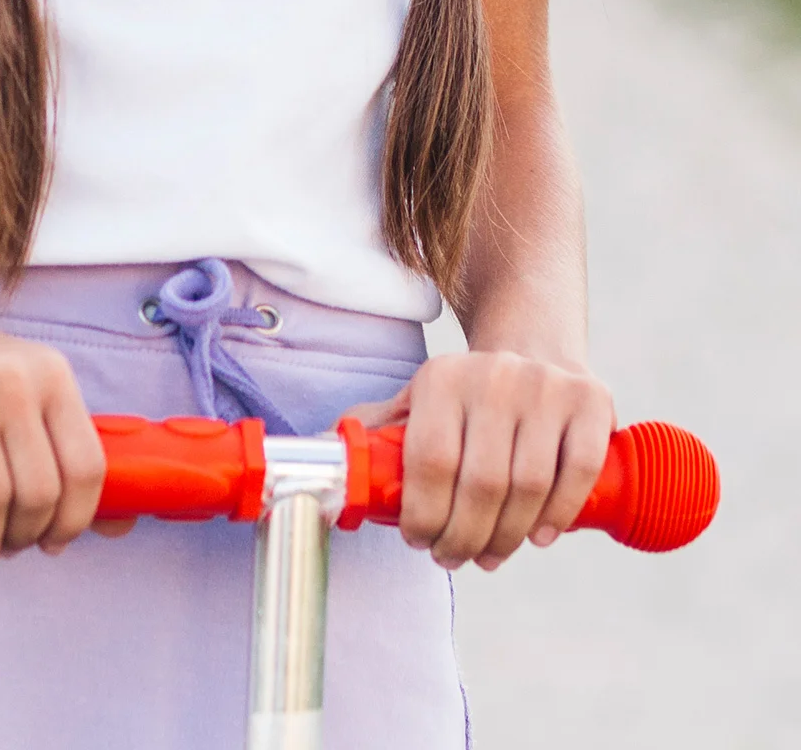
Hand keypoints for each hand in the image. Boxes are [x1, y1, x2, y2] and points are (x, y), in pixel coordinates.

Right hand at [0, 280, 108, 572]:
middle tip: (2, 551)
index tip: (53, 544)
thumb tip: (123, 523)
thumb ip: (61, 444)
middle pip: (38, 491)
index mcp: (50, 372)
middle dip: (23, 538)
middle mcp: (11, 375)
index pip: (86, 466)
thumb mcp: (18, 389)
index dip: (75, 520)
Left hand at [342, 351, 614, 570]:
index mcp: (441, 378)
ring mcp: (545, 388)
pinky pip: (579, 473)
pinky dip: (559, 515)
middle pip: (481, 484)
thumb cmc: (465, 394)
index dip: (424, 515)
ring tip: (490, 555)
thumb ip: (376, 429)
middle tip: (455, 558)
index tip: (420, 542)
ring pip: (530, 486)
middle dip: (464, 537)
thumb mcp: (416, 400)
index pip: (430, 463)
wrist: (533, 349)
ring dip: (508, 536)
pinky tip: (538, 537)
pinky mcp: (590, 401)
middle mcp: (493, 377)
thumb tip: (317, 454)